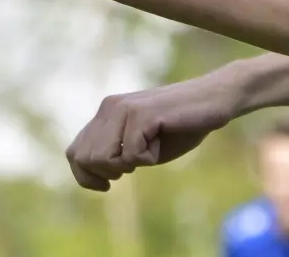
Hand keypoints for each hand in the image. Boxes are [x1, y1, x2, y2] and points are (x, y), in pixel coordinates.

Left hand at [65, 76, 241, 190]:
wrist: (214, 101)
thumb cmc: (180, 126)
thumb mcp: (141, 144)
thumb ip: (115, 153)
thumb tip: (90, 172)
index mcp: (106, 113)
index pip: (74, 152)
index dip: (85, 177)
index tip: (107, 186)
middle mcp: (109, 107)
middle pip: (85, 159)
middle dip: (107, 173)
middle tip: (135, 164)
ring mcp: (124, 109)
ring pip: (102, 158)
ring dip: (127, 165)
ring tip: (149, 150)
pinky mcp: (141, 114)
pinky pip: (132, 155)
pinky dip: (149, 158)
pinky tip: (162, 141)